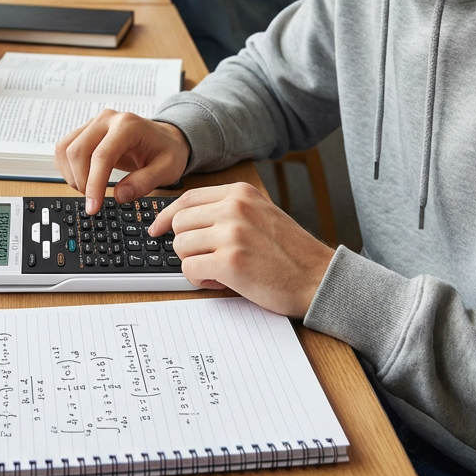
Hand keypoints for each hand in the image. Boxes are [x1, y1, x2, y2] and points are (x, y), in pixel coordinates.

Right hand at [56, 110, 190, 213]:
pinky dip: (67, 168)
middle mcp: (107, 119)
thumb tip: (119, 196)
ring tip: (89, 190)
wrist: (165, 138)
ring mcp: (94, 123)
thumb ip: (144, 182)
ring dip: (71, 175)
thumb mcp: (167, 169)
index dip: (94, 184)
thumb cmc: (167, 151)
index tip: (93, 207)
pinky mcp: (86, 130)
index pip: (101, 155)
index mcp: (128, 125)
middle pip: (77, 151)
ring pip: (65, 149)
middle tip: (94, 201)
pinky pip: (64, 148)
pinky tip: (83, 180)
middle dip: (81, 181)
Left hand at [149, 183, 334, 318]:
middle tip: (207, 258)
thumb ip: (226, 211)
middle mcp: (235, 208)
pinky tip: (220, 281)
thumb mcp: (260, 214)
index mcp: (240, 193)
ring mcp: (232, 233)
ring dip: (194, 263)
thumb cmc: (289, 252)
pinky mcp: (230, 262)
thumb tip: (183, 219)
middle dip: (187, 244)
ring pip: (181, 246)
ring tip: (219, 270)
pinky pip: (189, 269)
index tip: (157, 228)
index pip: (187, 198)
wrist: (318, 278)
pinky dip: (200, 279)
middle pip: (179, 223)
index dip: (167, 215)